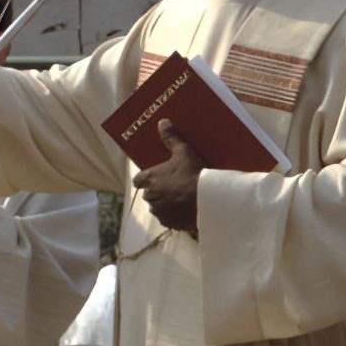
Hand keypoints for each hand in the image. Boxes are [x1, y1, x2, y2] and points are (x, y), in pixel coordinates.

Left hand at [134, 119, 202, 235]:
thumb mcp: (183, 152)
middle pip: (149, 195)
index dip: (145, 179)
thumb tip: (162, 121)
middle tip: (172, 188)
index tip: (155, 178)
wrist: (207, 200)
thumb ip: (171, 138)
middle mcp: (150, 197)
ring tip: (180, 201)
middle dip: (157, 192)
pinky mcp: (169, 223)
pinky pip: (168, 220)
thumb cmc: (192, 173)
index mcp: (149, 179)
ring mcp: (159, 212)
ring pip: (157, 208)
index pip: (138, 180)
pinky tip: (184, 211)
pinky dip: (173, 216)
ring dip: (164, 205)